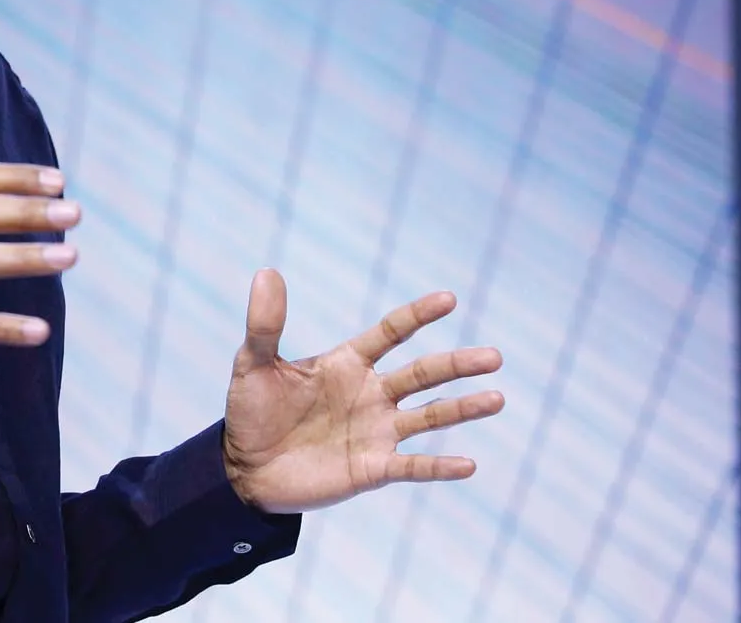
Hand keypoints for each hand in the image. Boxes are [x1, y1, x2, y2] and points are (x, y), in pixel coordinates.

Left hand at [222, 269, 503, 514]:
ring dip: (462, 407)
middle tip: (495, 356)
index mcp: (348, 363)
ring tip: (497, 398)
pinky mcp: (372, 468)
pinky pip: (413, 466)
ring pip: (430, 416)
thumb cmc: (250, 412)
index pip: (391, 333)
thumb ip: (266, 324)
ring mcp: (375, 431)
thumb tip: (266, 272)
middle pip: (423, 374)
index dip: (417, 316)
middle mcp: (370, 394)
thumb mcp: (255, 364)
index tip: (448, 299)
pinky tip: (468, 464)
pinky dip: (439, 466)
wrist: (244, 469)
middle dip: (458, 364)